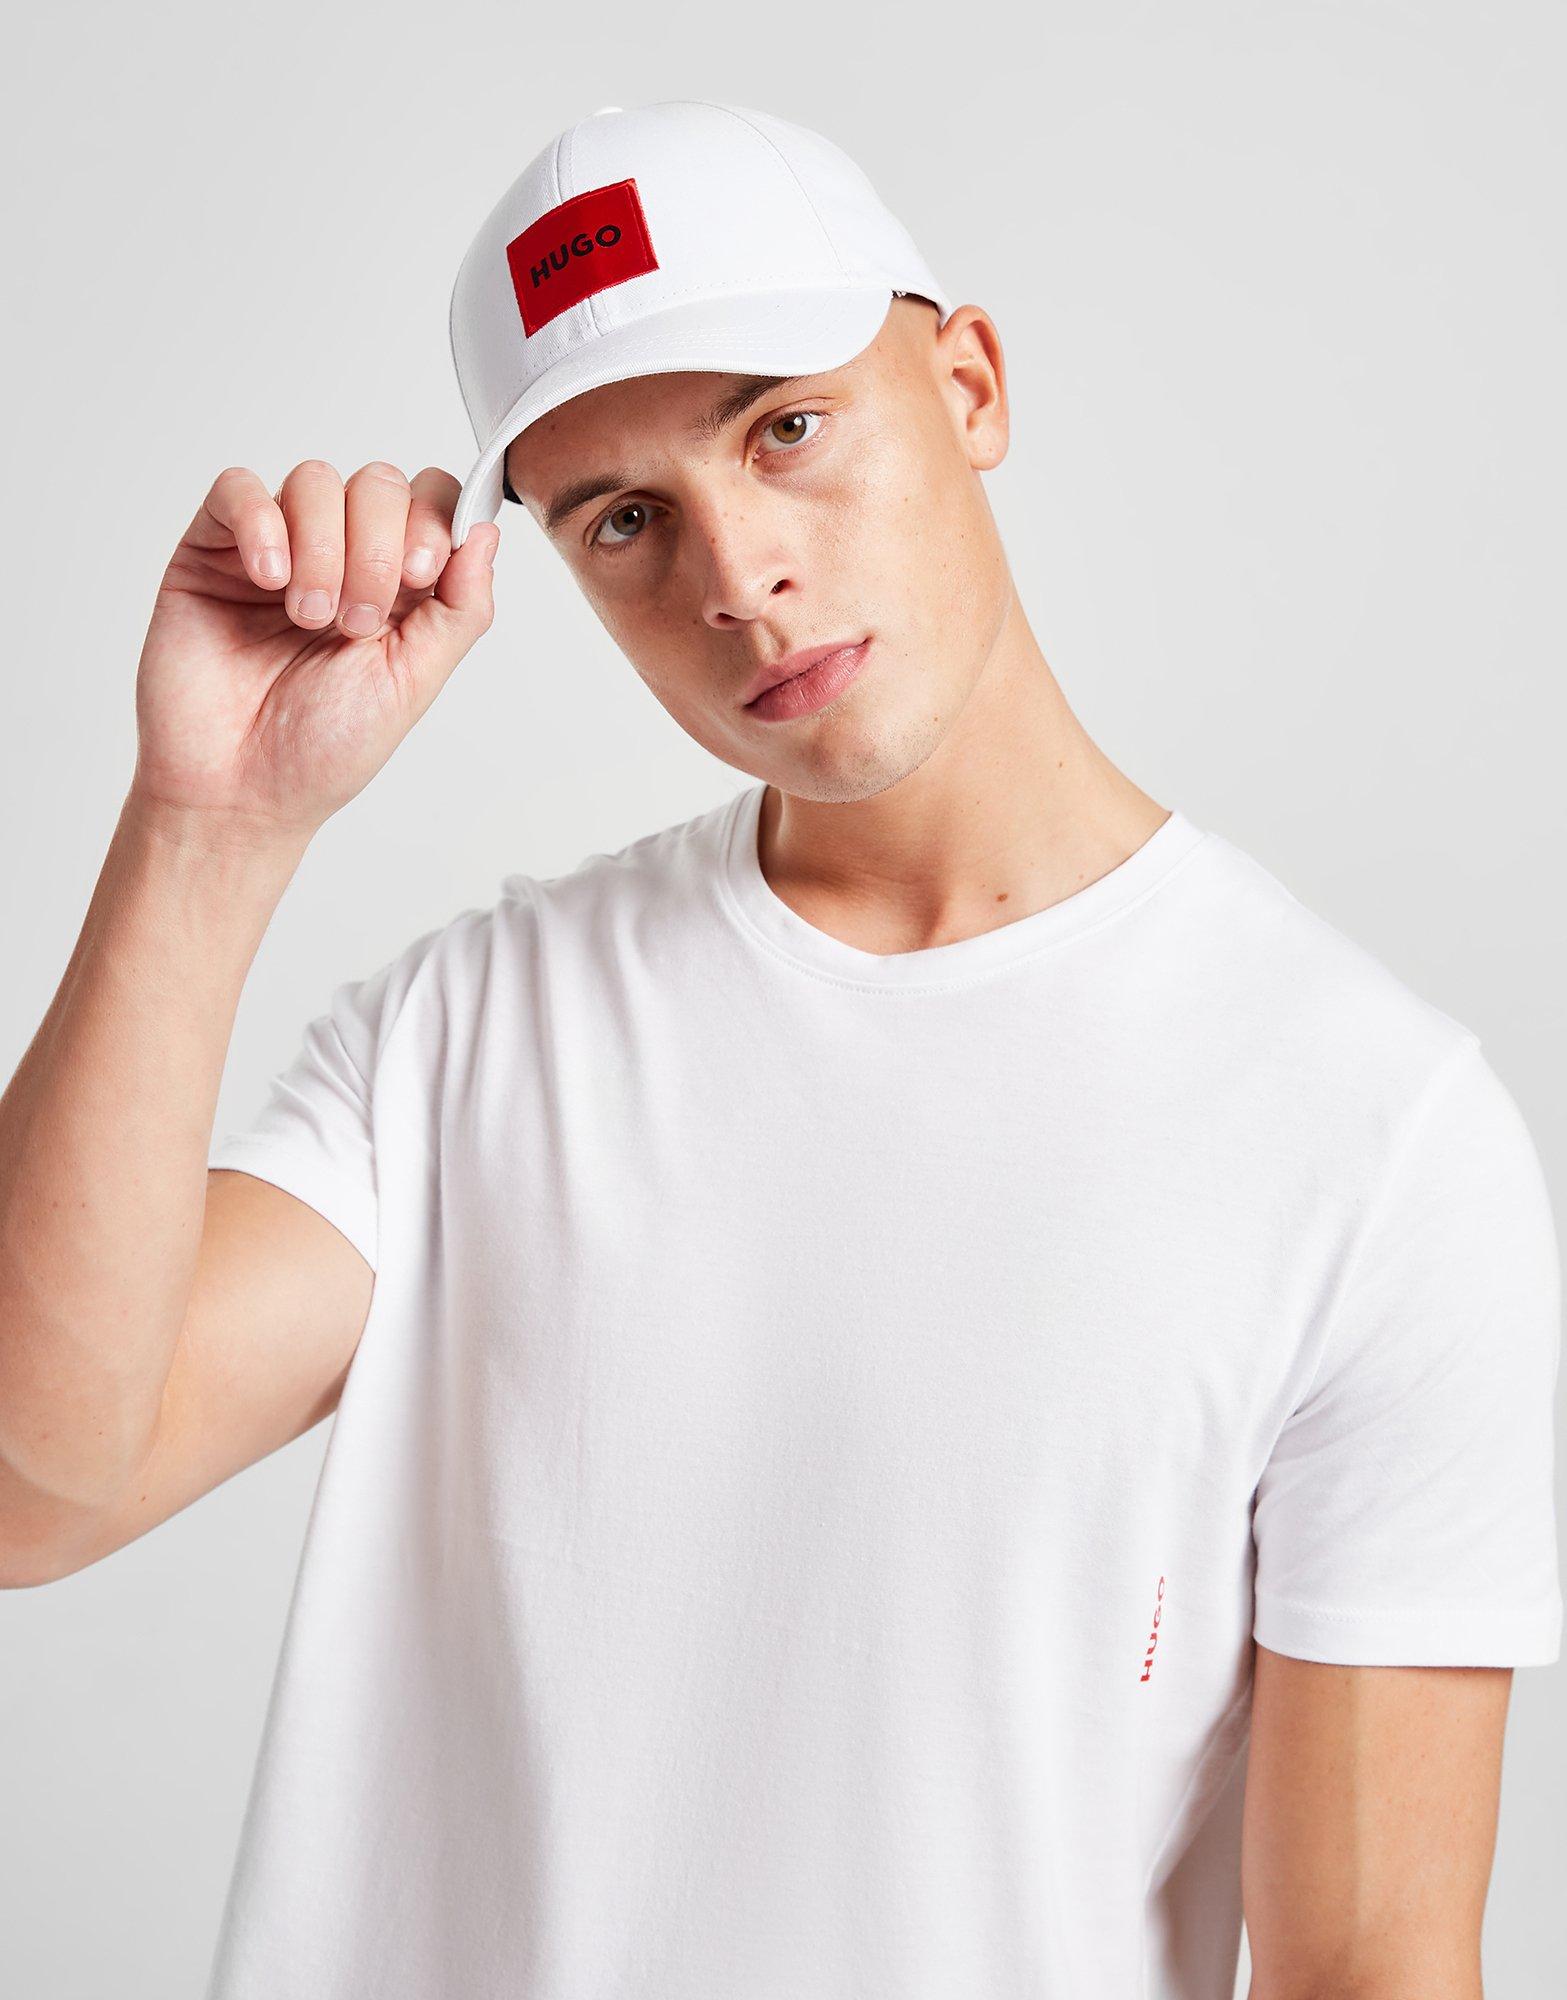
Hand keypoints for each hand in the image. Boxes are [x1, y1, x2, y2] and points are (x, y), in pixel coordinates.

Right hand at [128, 461, 498, 847]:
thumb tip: (486, 531)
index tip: (421, 577)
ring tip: (309, 617)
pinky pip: (238, 489)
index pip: (430, 502)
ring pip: (315, 480)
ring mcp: (277, 547)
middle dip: (377, 548)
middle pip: (379, 483)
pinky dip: (262, 524)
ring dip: (323, 548)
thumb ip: (460, 607)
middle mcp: (341, 556)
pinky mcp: (213, 549)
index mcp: (398, 587)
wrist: (238, 791)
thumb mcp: (414, 681)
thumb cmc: (323, 750)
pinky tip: (269, 579)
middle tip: (356, 623)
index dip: (433, 521)